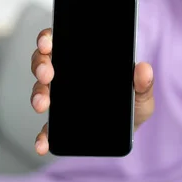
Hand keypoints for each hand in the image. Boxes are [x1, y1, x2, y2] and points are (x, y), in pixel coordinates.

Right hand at [30, 28, 154, 154]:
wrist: (128, 135)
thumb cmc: (132, 107)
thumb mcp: (142, 94)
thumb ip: (144, 83)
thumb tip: (144, 69)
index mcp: (84, 62)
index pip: (60, 41)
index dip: (48, 38)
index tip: (47, 44)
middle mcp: (67, 77)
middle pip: (44, 62)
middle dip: (40, 65)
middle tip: (47, 73)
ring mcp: (60, 100)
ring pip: (40, 89)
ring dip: (37, 94)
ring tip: (42, 104)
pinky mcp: (58, 126)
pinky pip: (45, 128)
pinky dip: (41, 136)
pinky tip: (42, 143)